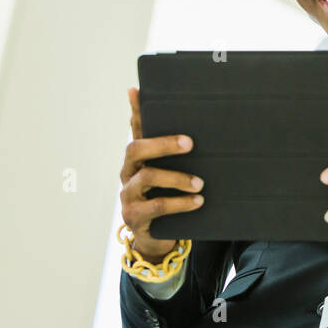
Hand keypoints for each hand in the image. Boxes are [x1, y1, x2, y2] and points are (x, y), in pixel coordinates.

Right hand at [119, 86, 204, 259]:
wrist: (157, 237)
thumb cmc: (167, 198)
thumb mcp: (172, 175)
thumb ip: (179, 155)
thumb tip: (197, 129)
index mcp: (137, 159)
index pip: (135, 130)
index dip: (135, 111)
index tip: (136, 90)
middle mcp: (128, 173)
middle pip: (136, 149)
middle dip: (163, 144)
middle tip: (189, 143)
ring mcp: (128, 195)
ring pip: (148, 177)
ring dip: (177, 178)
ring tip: (200, 183)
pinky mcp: (135, 216)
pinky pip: (157, 206)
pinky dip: (180, 203)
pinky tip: (198, 201)